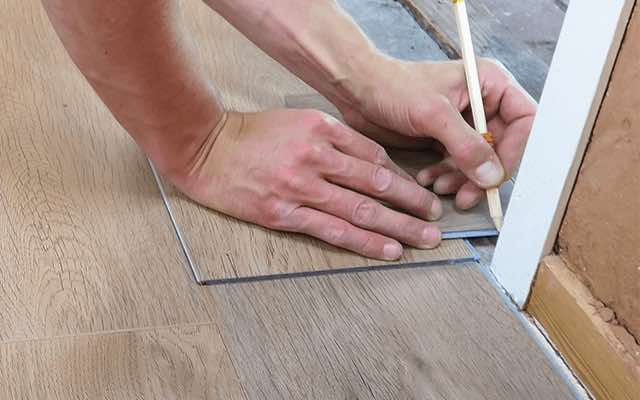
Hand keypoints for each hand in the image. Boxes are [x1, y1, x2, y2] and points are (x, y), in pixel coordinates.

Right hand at [168, 109, 442, 259]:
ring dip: (398, 226)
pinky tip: (387, 250)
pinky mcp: (283, 213)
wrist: (204, 149)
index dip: (402, 177)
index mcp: (321, 129)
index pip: (373, 156)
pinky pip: (332, 230)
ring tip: (424, 239)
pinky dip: (364, 241)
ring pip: (361, 209)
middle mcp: (314, 156)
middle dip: (411, 202)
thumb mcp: (296, 121)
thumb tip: (372, 162)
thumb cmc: (249, 135)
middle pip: (375, 182)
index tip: (420, 191)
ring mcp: (299, 186)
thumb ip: (332, 138)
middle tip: (436, 217)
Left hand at [332, 58, 535, 208]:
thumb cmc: (393, 87)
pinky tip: (428, 180)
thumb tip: (492, 176)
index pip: (525, 121)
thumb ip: (466, 145)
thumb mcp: (433, 115)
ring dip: (462, 179)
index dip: (516, 150)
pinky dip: (446, 175)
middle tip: (467, 196)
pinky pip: (457, 164)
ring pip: (479, 160)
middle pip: (503, 146)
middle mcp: (483, 102)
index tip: (496, 175)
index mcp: (490, 83)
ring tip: (439, 187)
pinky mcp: (445, 137)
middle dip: (483, 173)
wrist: (356, 89)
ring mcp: (464, 122)